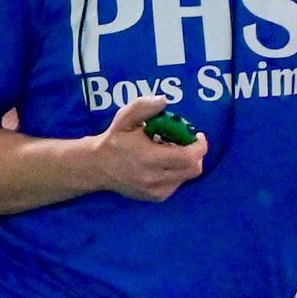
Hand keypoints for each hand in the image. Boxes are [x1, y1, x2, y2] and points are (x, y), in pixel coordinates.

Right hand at [85, 94, 204, 201]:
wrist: (97, 167)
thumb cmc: (114, 140)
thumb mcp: (125, 118)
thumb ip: (144, 107)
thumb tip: (164, 100)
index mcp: (149, 157)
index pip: (188, 157)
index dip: (199, 145)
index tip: (196, 135)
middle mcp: (153, 177)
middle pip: (193, 169)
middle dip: (197, 155)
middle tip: (188, 144)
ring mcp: (154, 190)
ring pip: (186, 177)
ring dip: (186, 164)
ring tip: (173, 153)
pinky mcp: (154, 197)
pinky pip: (176, 185)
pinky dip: (177, 174)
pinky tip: (164, 165)